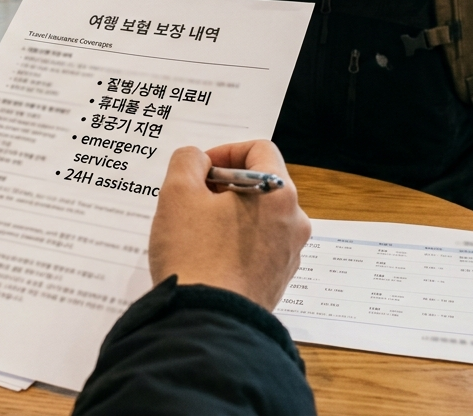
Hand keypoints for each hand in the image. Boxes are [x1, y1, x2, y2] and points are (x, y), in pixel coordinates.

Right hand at [148, 140, 310, 309]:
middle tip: (191, 200)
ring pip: (258, 218)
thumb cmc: (193, 254)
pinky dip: (234, 243)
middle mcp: (294, 222)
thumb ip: (188, 161)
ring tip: (195, 231)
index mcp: (278, 193)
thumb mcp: (177, 193)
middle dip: (224, 186)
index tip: (200, 169)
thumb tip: (199, 160)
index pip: (259, 149)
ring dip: (228, 216)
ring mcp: (289, 254)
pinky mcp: (277, 281)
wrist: (207, 322)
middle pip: (260, 185)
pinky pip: (257, 248)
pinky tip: (206, 257)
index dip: (225, 150)